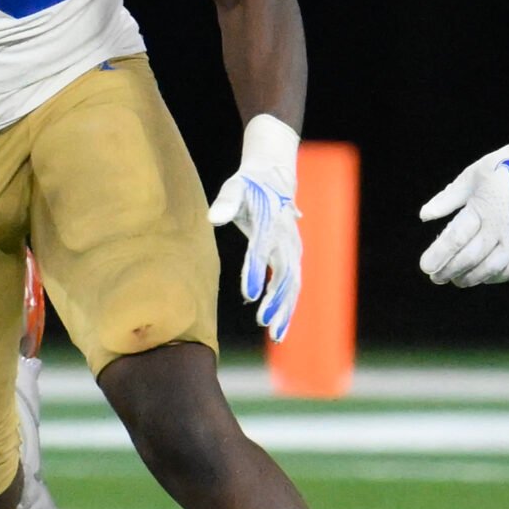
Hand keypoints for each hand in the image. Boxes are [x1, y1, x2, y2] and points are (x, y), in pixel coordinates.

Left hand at [207, 114, 300, 338]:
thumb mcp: (236, 187)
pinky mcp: (292, 255)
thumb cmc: (250, 183)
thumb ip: (227, 202)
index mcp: (270, 223)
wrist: (275, 175)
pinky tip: (280, 327)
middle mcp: (285, 238)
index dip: (256, 272)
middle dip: (277, 300)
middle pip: (285, 274)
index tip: (248, 294)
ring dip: (286, 309)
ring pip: (293, 283)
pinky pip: (293, 284)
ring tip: (275, 334)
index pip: (262, 250)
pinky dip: (288, 305)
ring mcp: (293, 248)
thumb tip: (214, 218)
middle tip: (265, 323)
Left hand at [418, 91, 508, 287]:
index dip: (439, 255)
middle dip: (450, 271)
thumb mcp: (471, 176)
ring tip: (458, 281)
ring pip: (490, 268)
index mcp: (481, 208)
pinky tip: (486, 278)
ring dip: (471, 278)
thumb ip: (447, 198)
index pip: (455, 238)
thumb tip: (424, 216)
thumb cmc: (504, 167)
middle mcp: (499, 227)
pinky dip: (498, 278)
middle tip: (436, 277)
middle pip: (470, 258)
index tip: (425, 267)